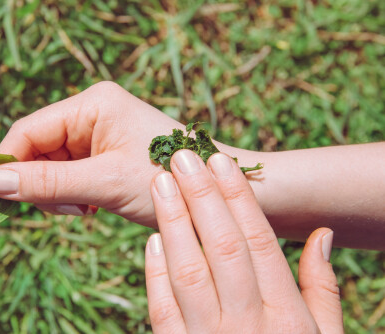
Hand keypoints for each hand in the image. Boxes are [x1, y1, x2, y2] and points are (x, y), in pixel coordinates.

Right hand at [0, 81, 182, 225]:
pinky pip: (70, 170)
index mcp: (93, 104)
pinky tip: (94, 203)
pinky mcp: (104, 149)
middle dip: (42, 182)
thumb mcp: (105, 183)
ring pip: (52, 163)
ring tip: (88, 207)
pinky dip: (73, 192)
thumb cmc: (167, 179)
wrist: (211, 191)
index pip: (28, 130)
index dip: (8, 163)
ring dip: (59, 191)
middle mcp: (93, 110)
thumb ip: (48, 183)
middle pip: (38, 147)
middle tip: (69, 208)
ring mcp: (99, 130)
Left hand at [145, 150, 342, 332]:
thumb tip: (322, 235)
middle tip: (181, 158)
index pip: (257, 240)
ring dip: (173, 223)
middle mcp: (247, 322)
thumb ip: (322, 287)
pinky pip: (163, 310)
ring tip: (160, 183)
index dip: (237, 198)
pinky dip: (155, 273)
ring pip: (188, 271)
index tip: (221, 163)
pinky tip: (151, 239)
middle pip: (220, 246)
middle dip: (200, 197)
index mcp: (286, 313)